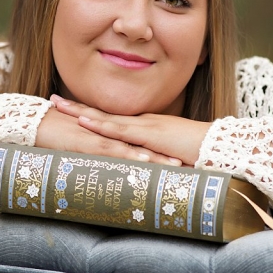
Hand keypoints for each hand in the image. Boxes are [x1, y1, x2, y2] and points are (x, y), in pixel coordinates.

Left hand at [50, 94, 210, 165]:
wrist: (218, 148)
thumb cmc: (198, 155)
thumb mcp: (169, 158)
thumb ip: (155, 162)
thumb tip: (143, 172)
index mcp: (145, 128)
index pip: (112, 120)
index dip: (90, 114)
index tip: (71, 110)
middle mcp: (141, 123)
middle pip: (103, 114)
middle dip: (77, 107)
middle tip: (54, 101)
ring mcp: (145, 127)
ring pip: (106, 118)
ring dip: (81, 112)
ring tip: (59, 105)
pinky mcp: (150, 136)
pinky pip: (121, 130)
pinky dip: (101, 125)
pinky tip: (84, 122)